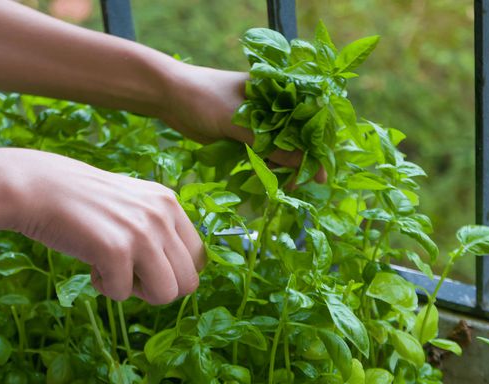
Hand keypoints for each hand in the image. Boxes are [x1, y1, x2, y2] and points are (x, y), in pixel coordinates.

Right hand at [8, 149, 203, 304]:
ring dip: (137, 291)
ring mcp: (142, 232)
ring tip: (113, 270)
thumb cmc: (82, 202)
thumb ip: (159, 230)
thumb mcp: (133, 205)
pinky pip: (123, 294)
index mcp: (170, 203)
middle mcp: (163, 215)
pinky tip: (91, 264)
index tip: (145, 264)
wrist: (37, 188)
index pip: (199, 259)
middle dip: (158, 287)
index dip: (173, 271)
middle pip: (189, 282)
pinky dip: (105, 287)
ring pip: (167, 294)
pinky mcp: (116, 249)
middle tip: (129, 272)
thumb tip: (181, 278)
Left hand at [161, 63, 325, 182]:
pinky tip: (267, 183)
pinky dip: (264, 168)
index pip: (308, 120)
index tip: (319, 173)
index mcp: (278, 90)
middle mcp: (273, 106)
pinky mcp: (244, 136)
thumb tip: (302, 163)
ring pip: (280, 150)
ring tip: (283, 187)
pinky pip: (262, 155)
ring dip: (281, 168)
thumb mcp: (239, 122)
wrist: (169, 98)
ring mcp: (259, 122)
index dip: (316, 146)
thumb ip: (270, 143)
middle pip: (296, 138)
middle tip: (297, 184)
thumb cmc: (205, 97)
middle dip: (299, 162)